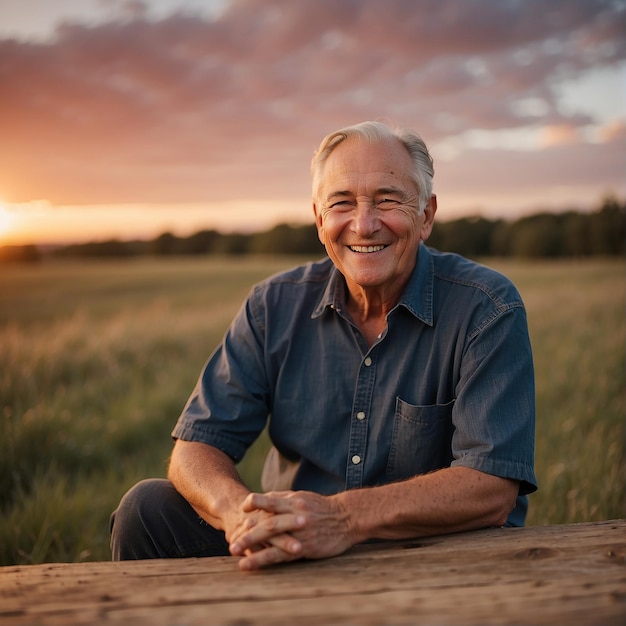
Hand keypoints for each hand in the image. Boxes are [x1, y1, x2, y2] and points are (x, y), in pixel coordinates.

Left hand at [230, 490, 355, 569]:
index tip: (242, 509)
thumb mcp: (305, 497)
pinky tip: (250, 564)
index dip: (255, 503)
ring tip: (234, 553)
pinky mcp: (306, 547)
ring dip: (251, 545)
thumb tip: (264, 497)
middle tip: (231, 540)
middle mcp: (296, 515)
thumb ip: (284, 498)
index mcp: (295, 501)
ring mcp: (300, 532)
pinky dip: (263, 559)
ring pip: (272, 538)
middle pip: (267, 521)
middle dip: (247, 531)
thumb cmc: (323, 508)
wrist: (348, 518)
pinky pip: (281, 554)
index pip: (270, 499)